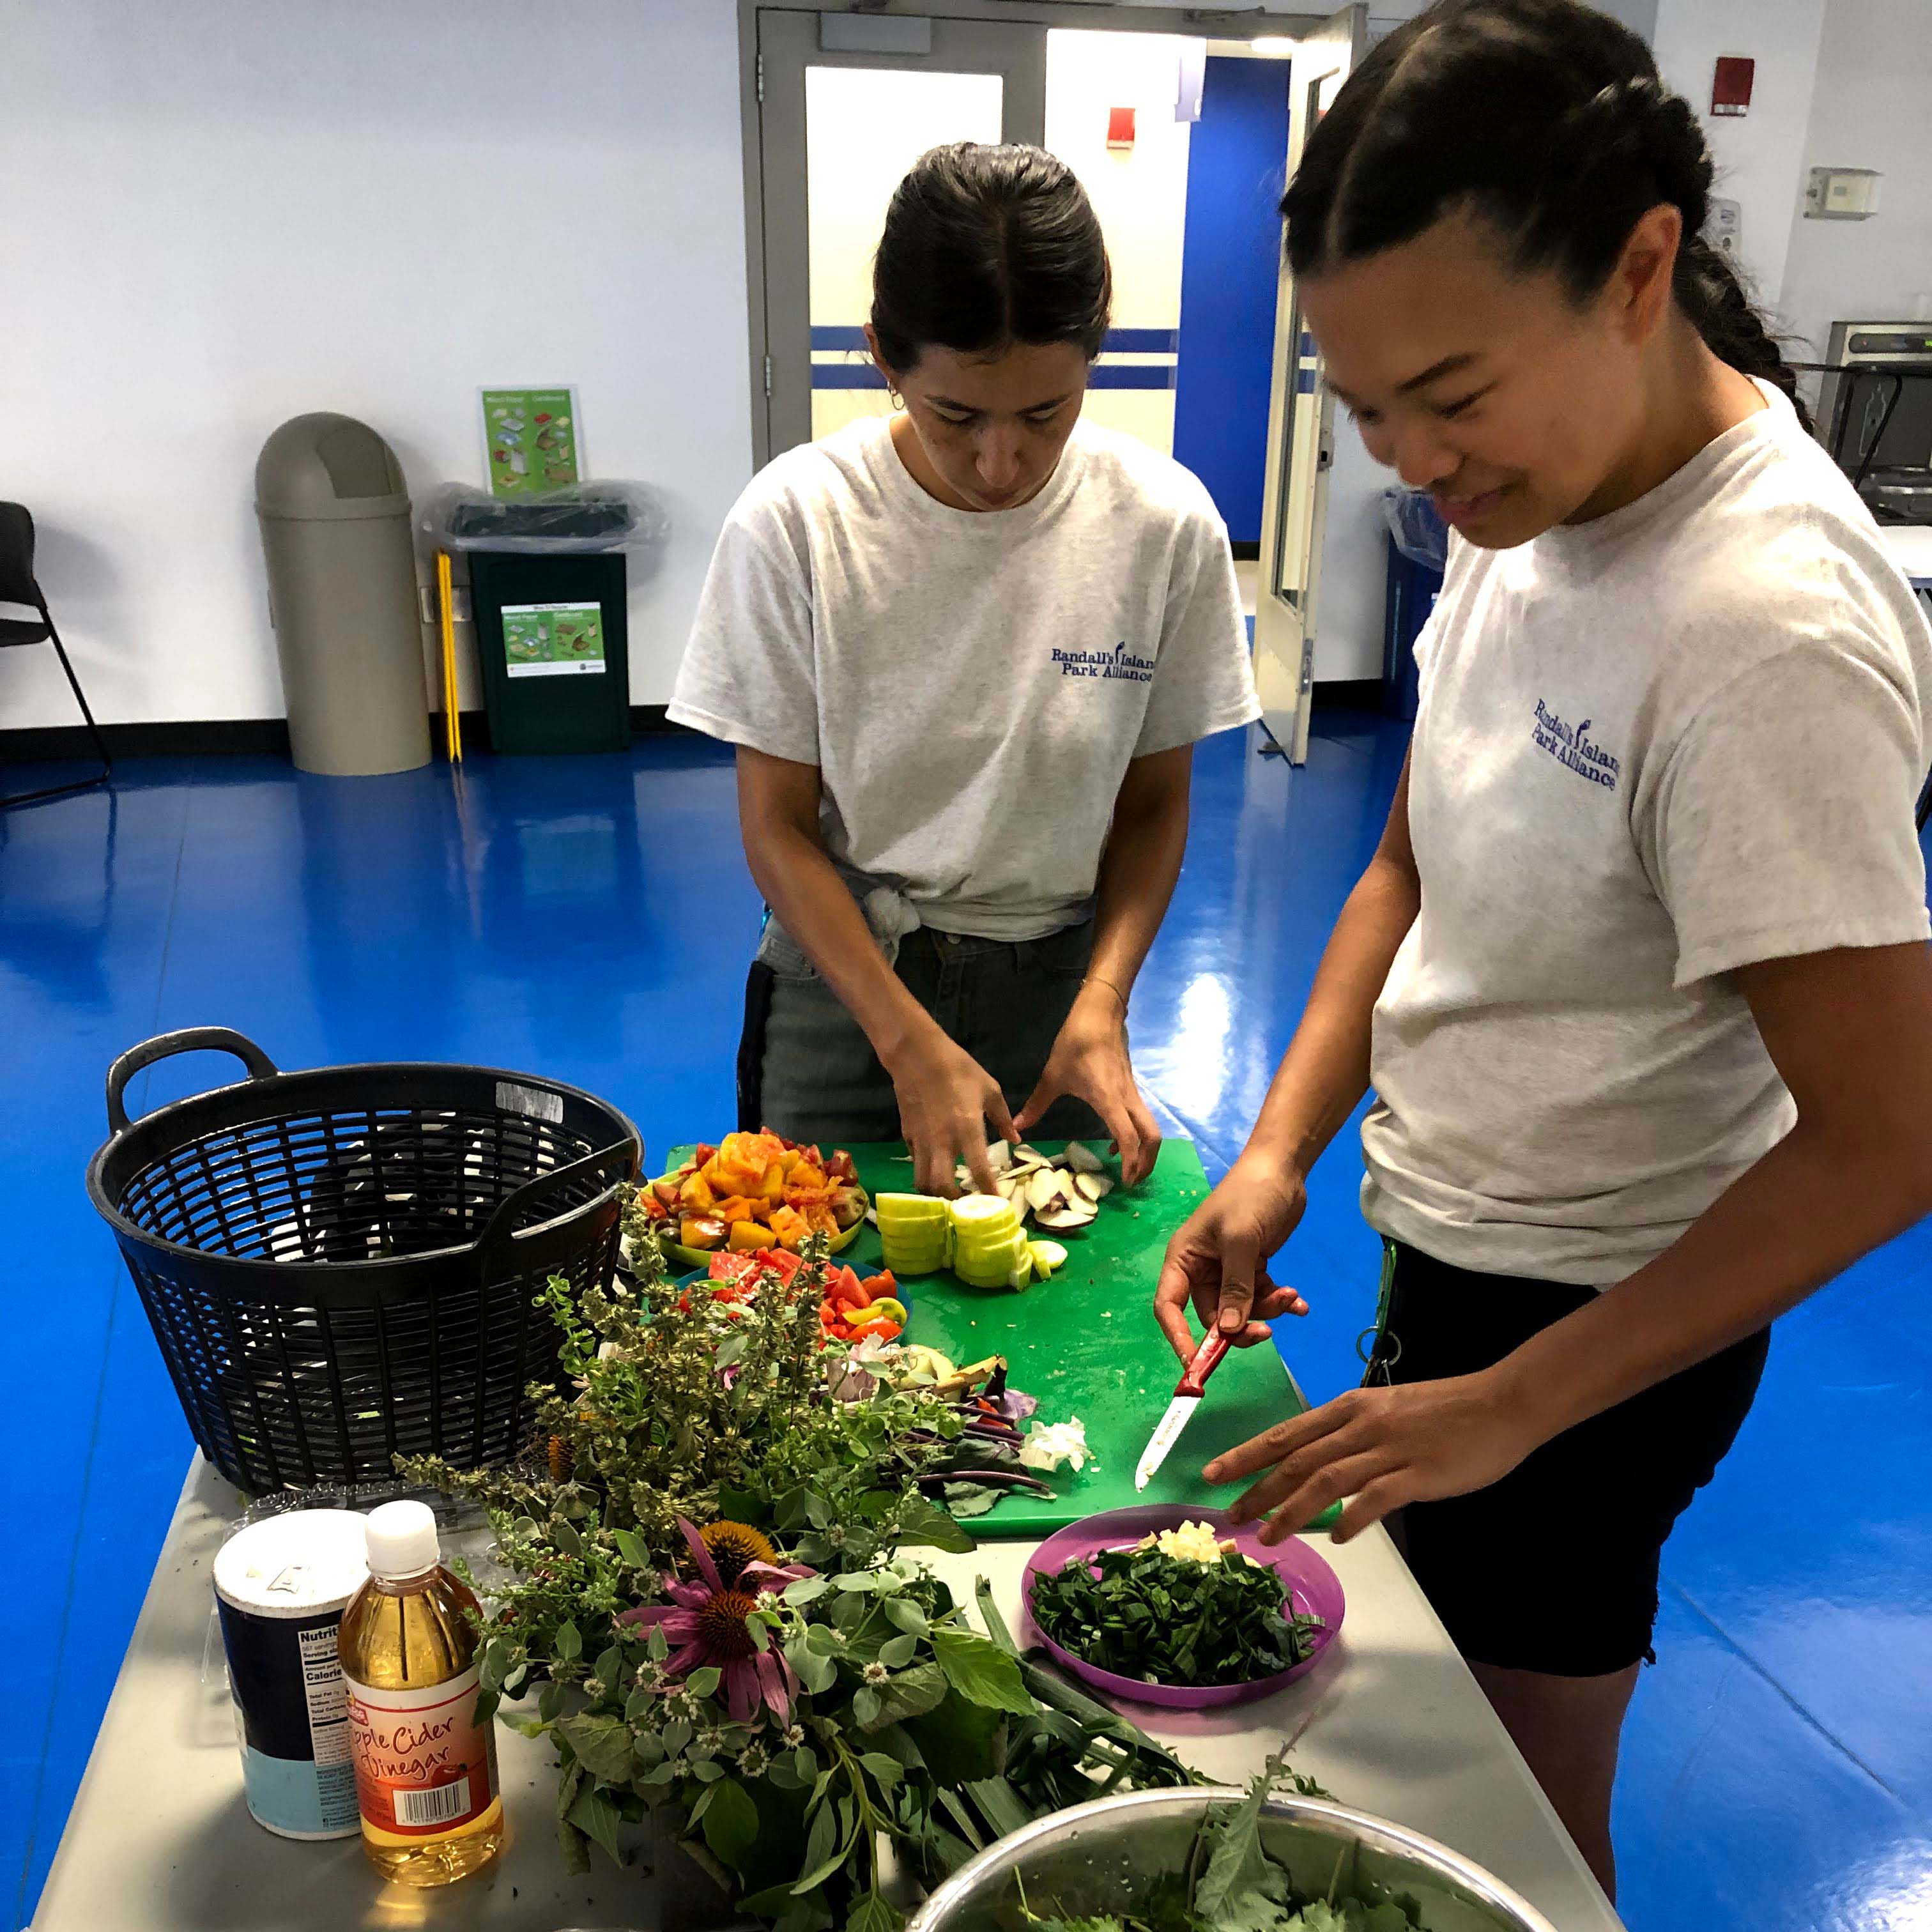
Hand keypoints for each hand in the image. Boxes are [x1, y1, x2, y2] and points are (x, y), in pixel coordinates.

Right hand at [885, 1023, 1016, 1195]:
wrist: (917, 1055)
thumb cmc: (959, 1069)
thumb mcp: (990, 1090)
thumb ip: (1002, 1118)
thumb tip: (1014, 1139)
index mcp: (967, 1130)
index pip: (979, 1171)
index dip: (989, 1192)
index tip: (998, 1203)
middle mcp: (942, 1142)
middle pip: (941, 1188)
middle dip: (954, 1202)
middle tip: (968, 1204)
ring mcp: (921, 1141)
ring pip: (922, 1182)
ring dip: (936, 1193)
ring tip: (949, 1194)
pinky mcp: (907, 1135)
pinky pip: (915, 1162)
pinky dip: (924, 1171)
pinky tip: (936, 1167)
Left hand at [1014, 985, 1161, 1185]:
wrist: (1099, 1015)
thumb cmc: (1075, 1044)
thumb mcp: (1052, 1076)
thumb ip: (1036, 1105)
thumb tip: (1016, 1128)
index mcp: (1109, 1099)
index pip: (1128, 1137)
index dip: (1130, 1161)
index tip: (1124, 1181)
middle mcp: (1127, 1099)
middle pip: (1152, 1136)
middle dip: (1146, 1162)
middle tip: (1131, 1181)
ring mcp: (1132, 1093)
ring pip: (1151, 1127)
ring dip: (1145, 1150)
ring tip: (1127, 1168)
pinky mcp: (1131, 1088)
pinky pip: (1141, 1117)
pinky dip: (1137, 1135)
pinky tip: (1115, 1141)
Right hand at [1154, 1153, 1309, 1362]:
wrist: (1282, 1169)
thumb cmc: (1250, 1197)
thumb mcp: (1240, 1241)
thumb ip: (1234, 1287)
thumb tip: (1228, 1330)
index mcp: (1184, 1259)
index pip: (1169, 1306)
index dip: (1178, 1337)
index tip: (1196, 1364)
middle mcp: (1201, 1269)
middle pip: (1212, 1315)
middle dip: (1240, 1325)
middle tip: (1268, 1332)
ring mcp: (1228, 1270)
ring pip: (1240, 1310)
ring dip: (1267, 1310)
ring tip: (1291, 1297)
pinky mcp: (1253, 1268)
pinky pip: (1261, 1297)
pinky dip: (1279, 1302)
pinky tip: (1300, 1303)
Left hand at [1204, 1370, 1544, 1543]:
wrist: (1502, 1402)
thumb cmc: (1447, 1408)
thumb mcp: (1389, 1411)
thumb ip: (1356, 1436)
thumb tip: (1328, 1468)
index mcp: (1350, 1407)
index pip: (1286, 1433)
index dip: (1246, 1455)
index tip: (1213, 1473)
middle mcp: (1361, 1425)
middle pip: (1296, 1459)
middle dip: (1256, 1488)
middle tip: (1227, 1514)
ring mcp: (1389, 1448)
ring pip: (1325, 1480)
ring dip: (1292, 1510)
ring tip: (1269, 1536)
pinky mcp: (1418, 1472)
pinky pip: (1375, 1498)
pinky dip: (1352, 1517)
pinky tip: (1338, 1538)